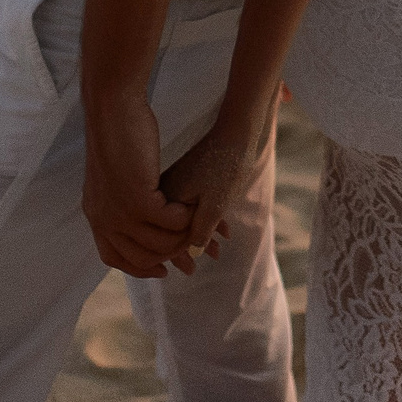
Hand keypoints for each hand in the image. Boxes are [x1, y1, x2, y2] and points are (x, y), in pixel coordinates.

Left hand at [81, 95, 192, 277]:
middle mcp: (104, 220)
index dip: (140, 268)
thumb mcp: (112, 176)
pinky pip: (170, 221)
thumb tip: (134, 215)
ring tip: (195, 221)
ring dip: (181, 235)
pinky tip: (191, 204)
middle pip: (141, 257)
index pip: (114, 258)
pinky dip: (184, 217)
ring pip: (160, 242)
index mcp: (96, 215)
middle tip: (191, 246)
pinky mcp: (138, 199)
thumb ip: (119, 199)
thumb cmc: (116, 134)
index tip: (162, 268)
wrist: (112, 108)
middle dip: (169, 255)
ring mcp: (120, 212)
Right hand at [157, 110, 273, 275]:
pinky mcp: (185, 175)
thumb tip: (190, 253)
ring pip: (180, 217)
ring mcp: (173, 181)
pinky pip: (188, 204)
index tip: (189, 271)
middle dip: (185, 249)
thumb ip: (201, 230)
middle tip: (193, 271)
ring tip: (216, 253)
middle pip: (170, 228)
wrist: (236, 130)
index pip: (165, 236)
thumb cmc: (226, 166)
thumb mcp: (215, 204)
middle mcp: (165, 190)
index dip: (177, 255)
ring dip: (198, 235)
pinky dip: (204, 218)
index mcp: (167, 197)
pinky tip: (223, 230)